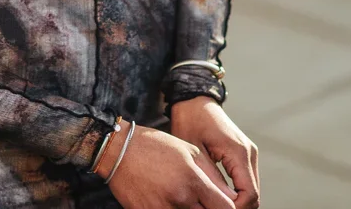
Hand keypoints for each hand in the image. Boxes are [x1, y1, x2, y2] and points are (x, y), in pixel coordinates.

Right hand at [94, 122, 237, 207]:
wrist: (119, 151)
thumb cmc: (156, 147)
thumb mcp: (189, 151)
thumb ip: (213, 176)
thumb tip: (231, 197)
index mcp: (192, 179)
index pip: (226, 208)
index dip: (230, 208)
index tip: (225, 204)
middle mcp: (180, 198)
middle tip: (203, 199)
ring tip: (184, 197)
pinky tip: (171, 201)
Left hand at [170, 97, 259, 208]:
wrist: (193, 100)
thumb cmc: (190, 121)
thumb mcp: (196, 152)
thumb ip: (213, 179)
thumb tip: (225, 204)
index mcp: (239, 151)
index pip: (250, 193)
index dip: (237, 208)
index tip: (217, 208)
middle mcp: (249, 152)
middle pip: (254, 194)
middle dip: (237, 206)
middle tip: (214, 207)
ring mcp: (249, 152)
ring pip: (252, 189)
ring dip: (238, 199)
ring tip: (215, 201)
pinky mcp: (245, 152)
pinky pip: (246, 179)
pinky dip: (237, 191)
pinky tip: (220, 193)